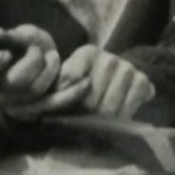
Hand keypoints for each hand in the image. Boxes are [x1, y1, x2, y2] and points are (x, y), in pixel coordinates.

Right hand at [0, 25, 59, 115]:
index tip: (6, 54)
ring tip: (52, 56)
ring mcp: (8, 105)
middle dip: (33, 59)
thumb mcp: (21, 35)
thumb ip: (11, 35)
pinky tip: (53, 69)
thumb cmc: (26, 46)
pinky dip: (53, 80)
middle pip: (15, 80)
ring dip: (49, 68)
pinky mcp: (27, 113)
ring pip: (34, 89)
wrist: (44, 64)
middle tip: (37, 49)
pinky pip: (46, 101)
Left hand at [5, 45, 155, 120]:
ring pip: (109, 108)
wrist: (124, 78)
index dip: (68, 101)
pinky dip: (120, 118)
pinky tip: (116, 118)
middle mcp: (109, 58)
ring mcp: (128, 69)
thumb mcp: (67, 82)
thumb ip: (55, 90)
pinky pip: (128, 108)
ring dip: (103, 120)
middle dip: (85, 116)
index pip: (72, 82)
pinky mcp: (143, 81)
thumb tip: (32, 107)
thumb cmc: (88, 84)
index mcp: (88, 54)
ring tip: (99, 121)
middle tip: (84, 120)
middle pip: (91, 101)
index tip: (64, 109)